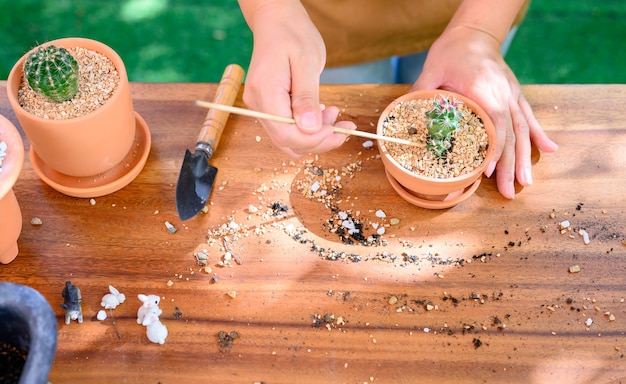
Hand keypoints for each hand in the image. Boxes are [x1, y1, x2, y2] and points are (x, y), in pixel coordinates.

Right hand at [239, 1, 354, 156]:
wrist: (276, 20)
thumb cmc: (292, 34)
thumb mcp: (307, 62)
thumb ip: (307, 97)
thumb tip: (310, 128)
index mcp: (265, 91)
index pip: (286, 132)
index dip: (313, 139)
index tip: (338, 130)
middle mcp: (258, 103)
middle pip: (286, 140)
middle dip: (318, 140)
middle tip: (343, 126)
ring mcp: (261, 106)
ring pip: (287, 138)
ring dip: (314, 135)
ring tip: (333, 114)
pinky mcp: (268, 107)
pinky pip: (287, 128)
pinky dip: (307, 128)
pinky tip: (321, 113)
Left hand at [412, 25, 557, 198]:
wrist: (474, 33)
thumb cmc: (452, 51)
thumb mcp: (432, 69)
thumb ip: (421, 92)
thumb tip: (404, 114)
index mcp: (484, 90)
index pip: (494, 123)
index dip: (493, 149)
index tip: (487, 171)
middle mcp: (504, 95)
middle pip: (511, 135)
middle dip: (510, 166)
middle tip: (510, 192)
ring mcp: (513, 96)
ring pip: (523, 131)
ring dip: (525, 159)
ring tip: (526, 183)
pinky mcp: (515, 96)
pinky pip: (529, 117)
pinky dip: (538, 135)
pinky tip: (550, 150)